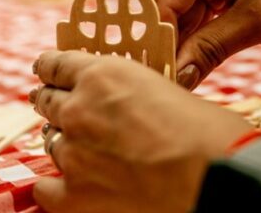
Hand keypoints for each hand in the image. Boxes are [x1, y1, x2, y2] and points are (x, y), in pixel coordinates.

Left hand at [29, 51, 250, 212]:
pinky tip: (62, 188)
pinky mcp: (74, 195)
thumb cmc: (211, 133)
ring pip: (48, 141)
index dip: (49, 69)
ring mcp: (73, 152)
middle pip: (47, 101)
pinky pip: (45, 189)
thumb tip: (125, 108)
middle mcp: (79, 109)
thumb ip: (133, 95)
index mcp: (102, 75)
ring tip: (77, 148)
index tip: (46, 72)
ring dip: (62, 142)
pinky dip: (53, 188)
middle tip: (58, 107)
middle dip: (53, 103)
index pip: (56, 66)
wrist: (216, 178)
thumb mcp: (167, 91)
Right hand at [152, 0, 260, 87]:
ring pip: (183, 12)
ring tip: (174, 79)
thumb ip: (210, 48)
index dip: (155, 37)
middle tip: (159, 82)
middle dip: (166, 43)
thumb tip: (176, 78)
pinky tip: (191, 64)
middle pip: (169, 5)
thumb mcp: (258, 22)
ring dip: (181, 44)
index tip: (152, 74)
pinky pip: (200, 11)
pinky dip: (198, 37)